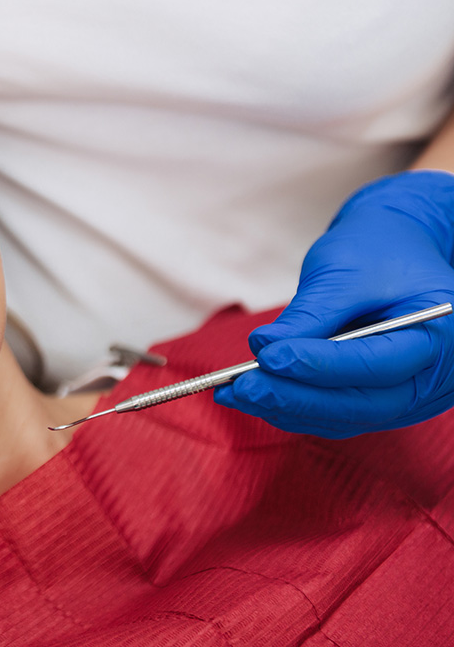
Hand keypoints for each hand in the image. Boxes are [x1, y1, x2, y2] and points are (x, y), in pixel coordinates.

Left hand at [214, 171, 453, 437]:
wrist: (398, 249)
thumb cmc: (378, 251)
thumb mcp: (346, 270)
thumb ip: (312, 313)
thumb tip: (265, 349)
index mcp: (442, 335)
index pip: (378, 364)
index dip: (319, 366)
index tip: (268, 358)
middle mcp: (436, 376)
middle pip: (364, 403)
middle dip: (296, 398)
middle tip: (241, 387)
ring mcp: (412, 396)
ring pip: (347, 416)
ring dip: (287, 409)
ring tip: (234, 392)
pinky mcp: (383, 401)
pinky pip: (339, 415)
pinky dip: (296, 408)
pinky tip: (255, 396)